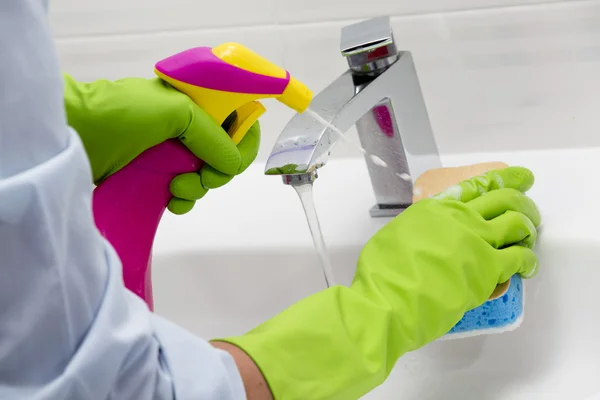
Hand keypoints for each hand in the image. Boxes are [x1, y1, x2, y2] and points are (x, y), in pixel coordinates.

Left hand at [63, 74, 259, 213]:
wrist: (69, 136)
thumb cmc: (119, 115)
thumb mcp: (173, 111)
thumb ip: (211, 134)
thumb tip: (233, 164)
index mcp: (194, 102)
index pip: (237, 119)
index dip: (243, 140)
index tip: (230, 161)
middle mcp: (186, 126)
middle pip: (224, 153)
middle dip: (217, 170)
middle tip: (200, 178)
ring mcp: (170, 152)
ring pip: (206, 176)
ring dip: (199, 188)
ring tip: (176, 191)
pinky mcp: (154, 176)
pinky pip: (184, 192)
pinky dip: (184, 201)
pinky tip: (172, 204)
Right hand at [218, 166, 540, 399]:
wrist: (387, 300)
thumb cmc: (382, 274)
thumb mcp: (396, 235)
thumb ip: (420, 229)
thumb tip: (429, 235)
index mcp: (435, 208)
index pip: (476, 186)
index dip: (503, 178)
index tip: (518, 177)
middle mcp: (459, 217)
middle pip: (504, 198)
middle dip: (523, 200)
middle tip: (529, 207)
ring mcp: (476, 240)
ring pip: (517, 223)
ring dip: (528, 227)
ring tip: (529, 235)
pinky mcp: (487, 268)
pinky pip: (520, 258)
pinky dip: (529, 260)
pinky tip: (528, 266)